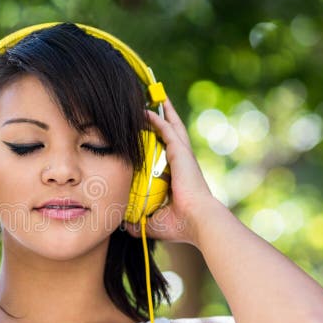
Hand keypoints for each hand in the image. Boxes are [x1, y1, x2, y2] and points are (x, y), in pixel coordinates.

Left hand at [122, 98, 217, 246]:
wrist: (197, 221)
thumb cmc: (180, 225)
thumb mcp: (154, 223)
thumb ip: (139, 222)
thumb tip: (125, 225)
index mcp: (178, 178)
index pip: (166, 156)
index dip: (158, 144)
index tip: (147, 136)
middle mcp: (181, 164)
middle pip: (171, 135)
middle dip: (162, 121)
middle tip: (150, 107)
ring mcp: (182, 156)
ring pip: (171, 127)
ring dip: (161, 113)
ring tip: (151, 97)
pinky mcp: (181, 152)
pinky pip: (168, 130)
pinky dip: (157, 118)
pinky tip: (145, 110)